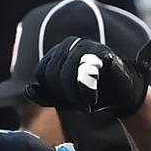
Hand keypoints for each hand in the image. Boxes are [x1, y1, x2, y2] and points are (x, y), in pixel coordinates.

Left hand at [25, 31, 150, 117]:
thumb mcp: (63, 99)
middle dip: (64, 95)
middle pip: (52, 74)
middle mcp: (70, 44)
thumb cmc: (91, 94)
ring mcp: (87, 46)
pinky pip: (85, 73)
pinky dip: (86, 92)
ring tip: (85, 105)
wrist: (122, 95)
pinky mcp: (103, 53)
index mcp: (58, 52)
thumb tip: (28, 89)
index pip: (41, 73)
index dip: (51, 93)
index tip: (67, 102)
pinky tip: (92, 98)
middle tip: (79, 106)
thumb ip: (44, 95)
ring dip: (74, 96)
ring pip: (66, 73)